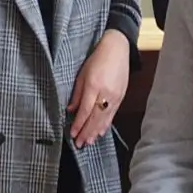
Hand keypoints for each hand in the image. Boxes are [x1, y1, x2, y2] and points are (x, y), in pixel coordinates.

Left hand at [68, 29, 130, 146]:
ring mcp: (115, 96)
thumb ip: (77, 93)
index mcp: (94, 85)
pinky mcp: (121, 97)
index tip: (73, 134)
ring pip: (105, 118)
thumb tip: (72, 110)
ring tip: (88, 142)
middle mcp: (106, 93)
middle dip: (86, 132)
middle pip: (95, 118)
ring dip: (95, 132)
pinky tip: (100, 132)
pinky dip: (105, 125)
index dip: (79, 124)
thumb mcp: (82, 73)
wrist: (118, 49)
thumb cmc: (98, 58)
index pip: (85, 110)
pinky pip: (112, 114)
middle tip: (79, 144)